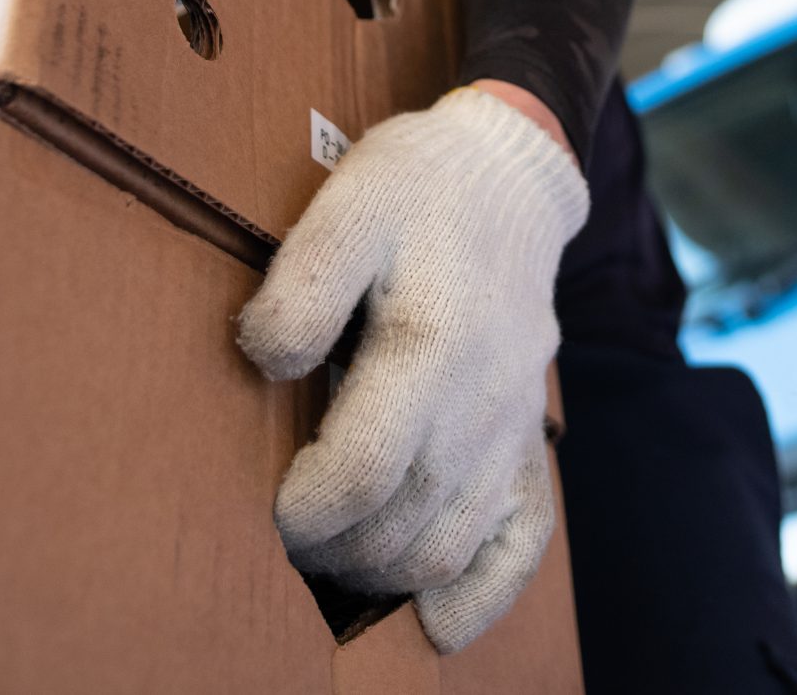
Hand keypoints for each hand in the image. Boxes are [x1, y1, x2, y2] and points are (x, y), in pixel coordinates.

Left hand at [236, 86, 589, 650]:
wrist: (509, 176)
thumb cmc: (418, 188)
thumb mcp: (348, 205)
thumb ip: (303, 284)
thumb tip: (266, 362)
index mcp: (434, 343)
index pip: (366, 470)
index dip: (307, 510)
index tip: (269, 506)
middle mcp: (483, 401)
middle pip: (405, 524)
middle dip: (333, 550)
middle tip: (283, 535)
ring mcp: (514, 428)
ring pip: (451, 544)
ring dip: (384, 572)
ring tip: (332, 556)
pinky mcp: (530, 439)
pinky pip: (524, 540)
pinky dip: (481, 595)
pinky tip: (434, 621)